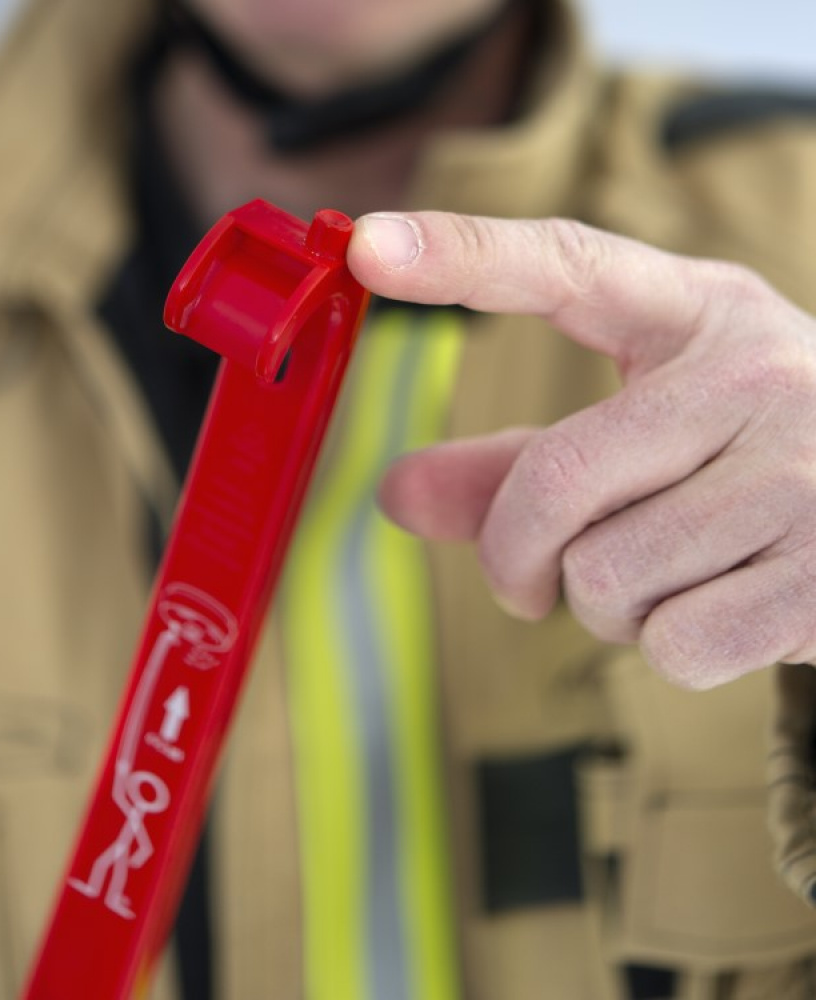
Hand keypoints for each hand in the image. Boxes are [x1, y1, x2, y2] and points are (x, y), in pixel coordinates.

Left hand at [347, 212, 815, 689]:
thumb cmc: (741, 464)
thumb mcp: (638, 435)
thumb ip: (510, 467)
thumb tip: (394, 493)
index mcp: (693, 316)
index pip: (563, 267)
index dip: (460, 256)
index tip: (368, 246)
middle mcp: (756, 373)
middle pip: (551, 484)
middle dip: (514, 558)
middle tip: (529, 578)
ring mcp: (805, 473)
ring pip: (605, 580)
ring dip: (604, 607)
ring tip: (668, 573)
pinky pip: (674, 644)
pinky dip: (667, 648)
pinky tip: (721, 607)